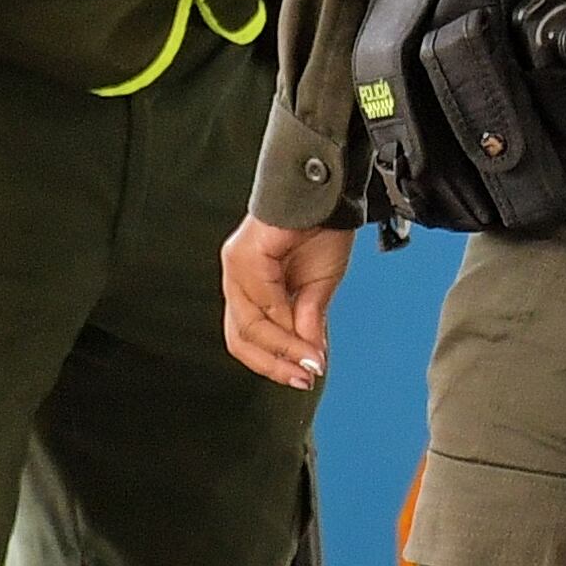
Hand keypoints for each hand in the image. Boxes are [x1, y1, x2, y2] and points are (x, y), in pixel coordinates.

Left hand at [222, 215, 353, 388]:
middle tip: (305, 376)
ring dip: (284, 348)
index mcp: (249, 283)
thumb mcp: (318, 286)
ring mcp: (237, 265)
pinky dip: (284, 326)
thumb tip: (311, 360)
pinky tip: (306, 336)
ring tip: (312, 359)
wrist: (330, 189)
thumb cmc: (321, 227)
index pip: (248, 336)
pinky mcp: (247, 255)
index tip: (305, 377)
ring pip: (250, 325)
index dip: (274, 362)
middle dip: (275, 363)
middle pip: (241, 337)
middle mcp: (236, 275)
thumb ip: (307, 321)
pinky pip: (263, 303)